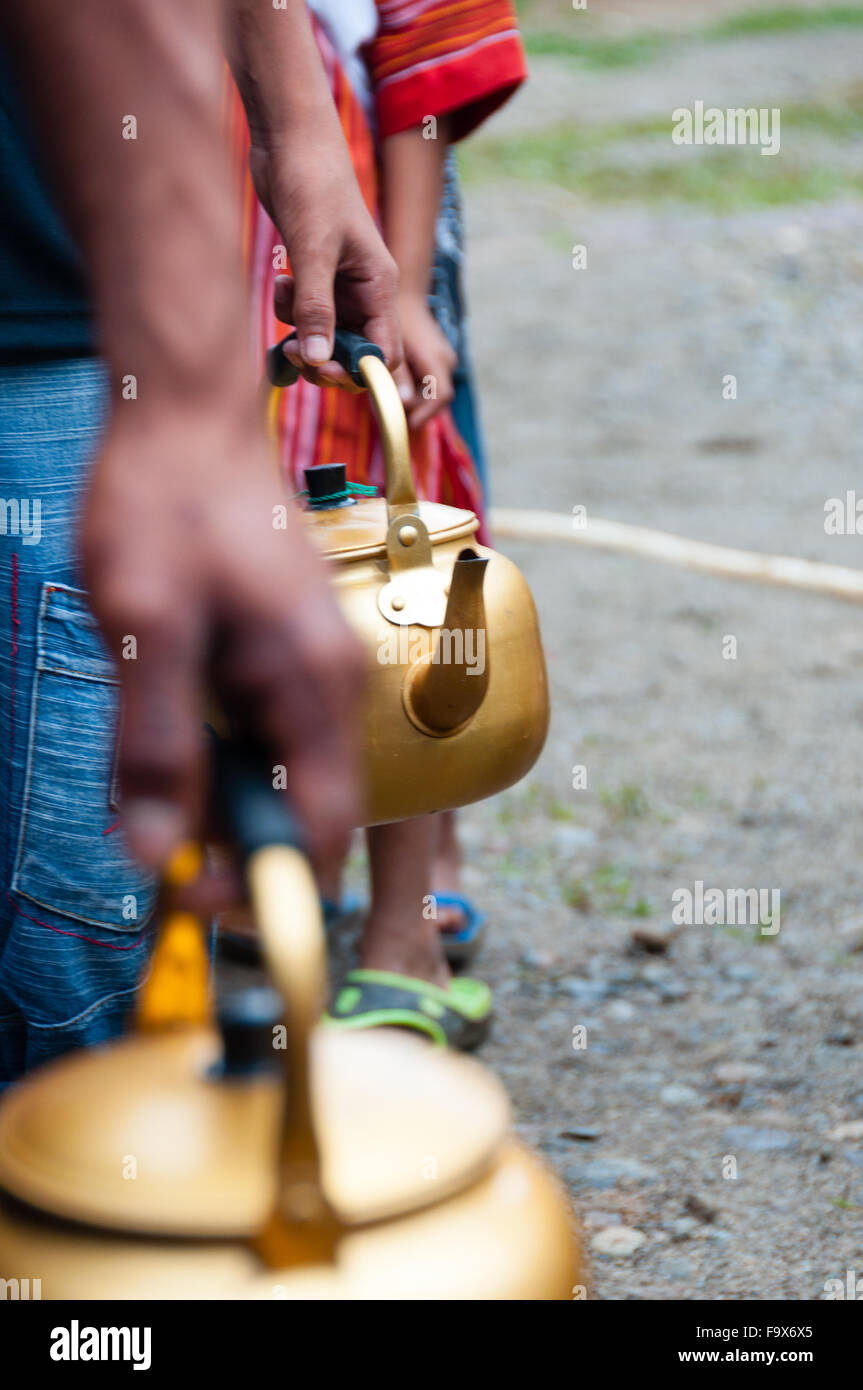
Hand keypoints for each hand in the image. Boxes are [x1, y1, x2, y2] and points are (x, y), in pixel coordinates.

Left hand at [82, 399, 364, 872]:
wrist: (185, 414)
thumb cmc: (167, 501)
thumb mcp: (146, 623)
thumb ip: (158, 743)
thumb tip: (160, 851)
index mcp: (313, 684)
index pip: (320, 829)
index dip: (266, 886)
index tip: (190, 899)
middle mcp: (330, 682)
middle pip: (295, 805)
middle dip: (224, 833)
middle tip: (145, 813)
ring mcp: (313, 662)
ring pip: (271, 768)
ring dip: (209, 782)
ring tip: (146, 727)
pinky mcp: (287, 648)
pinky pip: (260, 725)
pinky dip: (213, 741)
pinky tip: (166, 695)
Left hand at [250, 142, 400, 386]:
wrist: (289, 140)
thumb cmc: (311, 184)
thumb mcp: (312, 251)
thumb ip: (315, 309)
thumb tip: (319, 362)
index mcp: (380, 286)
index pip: (383, 353)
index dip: (360, 372)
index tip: (327, 371)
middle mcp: (364, 291)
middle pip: (352, 353)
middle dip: (323, 358)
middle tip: (292, 349)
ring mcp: (339, 286)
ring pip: (324, 336)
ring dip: (300, 329)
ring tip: (282, 292)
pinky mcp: (314, 277)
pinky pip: (304, 315)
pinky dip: (288, 309)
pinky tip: (279, 279)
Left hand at [393, 292, 457, 429]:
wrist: (406, 293)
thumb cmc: (396, 317)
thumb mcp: (394, 346)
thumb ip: (398, 375)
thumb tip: (404, 404)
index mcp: (436, 357)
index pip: (441, 396)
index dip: (426, 413)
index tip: (407, 423)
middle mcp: (445, 360)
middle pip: (435, 397)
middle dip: (415, 407)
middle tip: (390, 410)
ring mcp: (443, 359)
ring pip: (430, 390)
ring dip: (412, 397)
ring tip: (388, 394)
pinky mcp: (437, 358)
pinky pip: (428, 381)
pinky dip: (412, 386)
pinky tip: (393, 382)